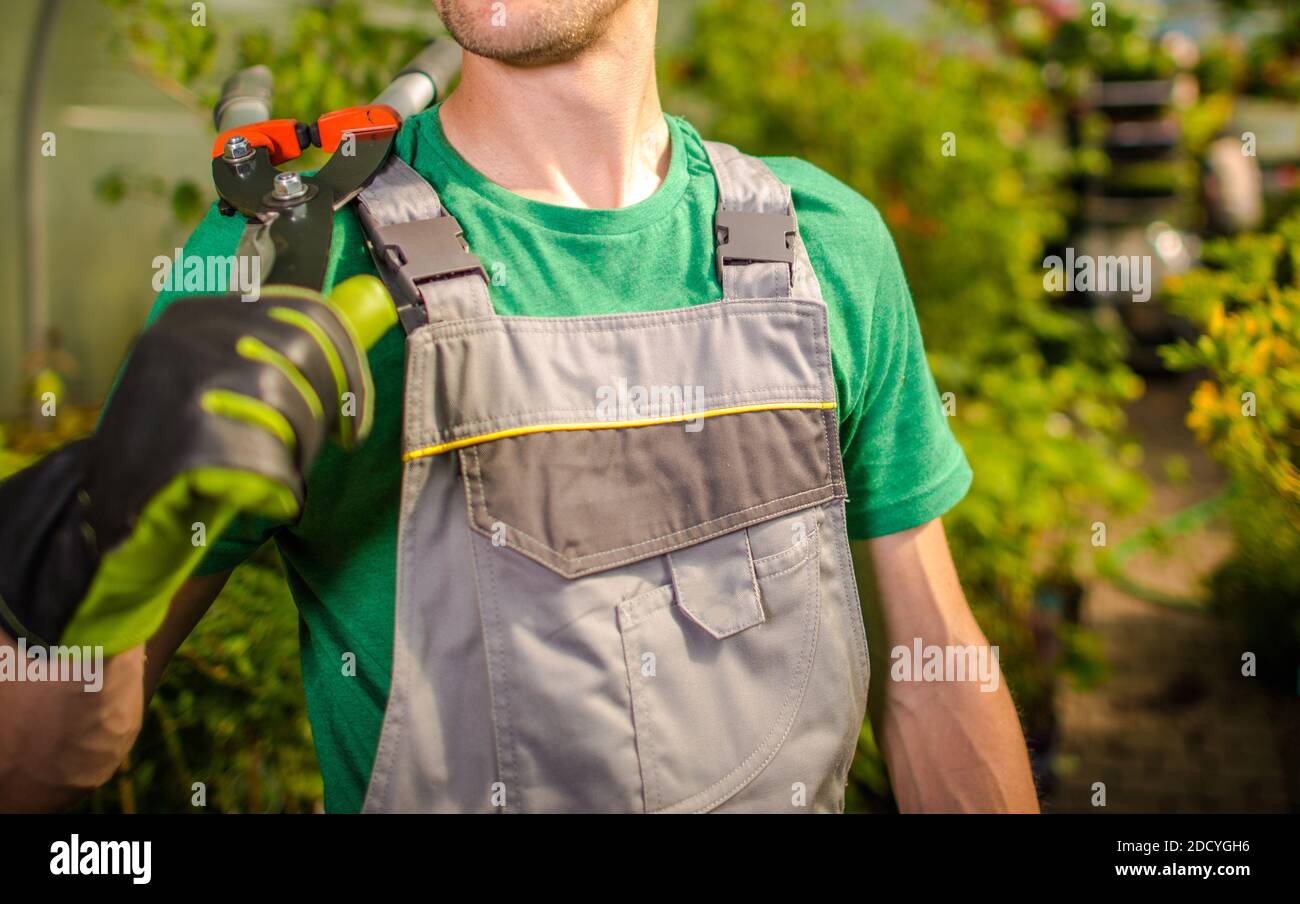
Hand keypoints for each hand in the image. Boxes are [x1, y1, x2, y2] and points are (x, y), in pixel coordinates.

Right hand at [0, 276, 394, 653]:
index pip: (306, 313)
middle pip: (305, 350)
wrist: (110, 523)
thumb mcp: (216, 384)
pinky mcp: (181, 440)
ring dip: (298, 451)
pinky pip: (270, 460)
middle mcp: (183, 337)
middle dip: (325, 408)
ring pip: (289, 402)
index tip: (354, 415)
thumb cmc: (182, 455)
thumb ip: (273, 353)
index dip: (348, 364)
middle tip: (317, 449)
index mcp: (197, 316)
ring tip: (275, 474)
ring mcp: (178, 384)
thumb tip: (367, 307)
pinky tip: (260, 499)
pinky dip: (279, 488)